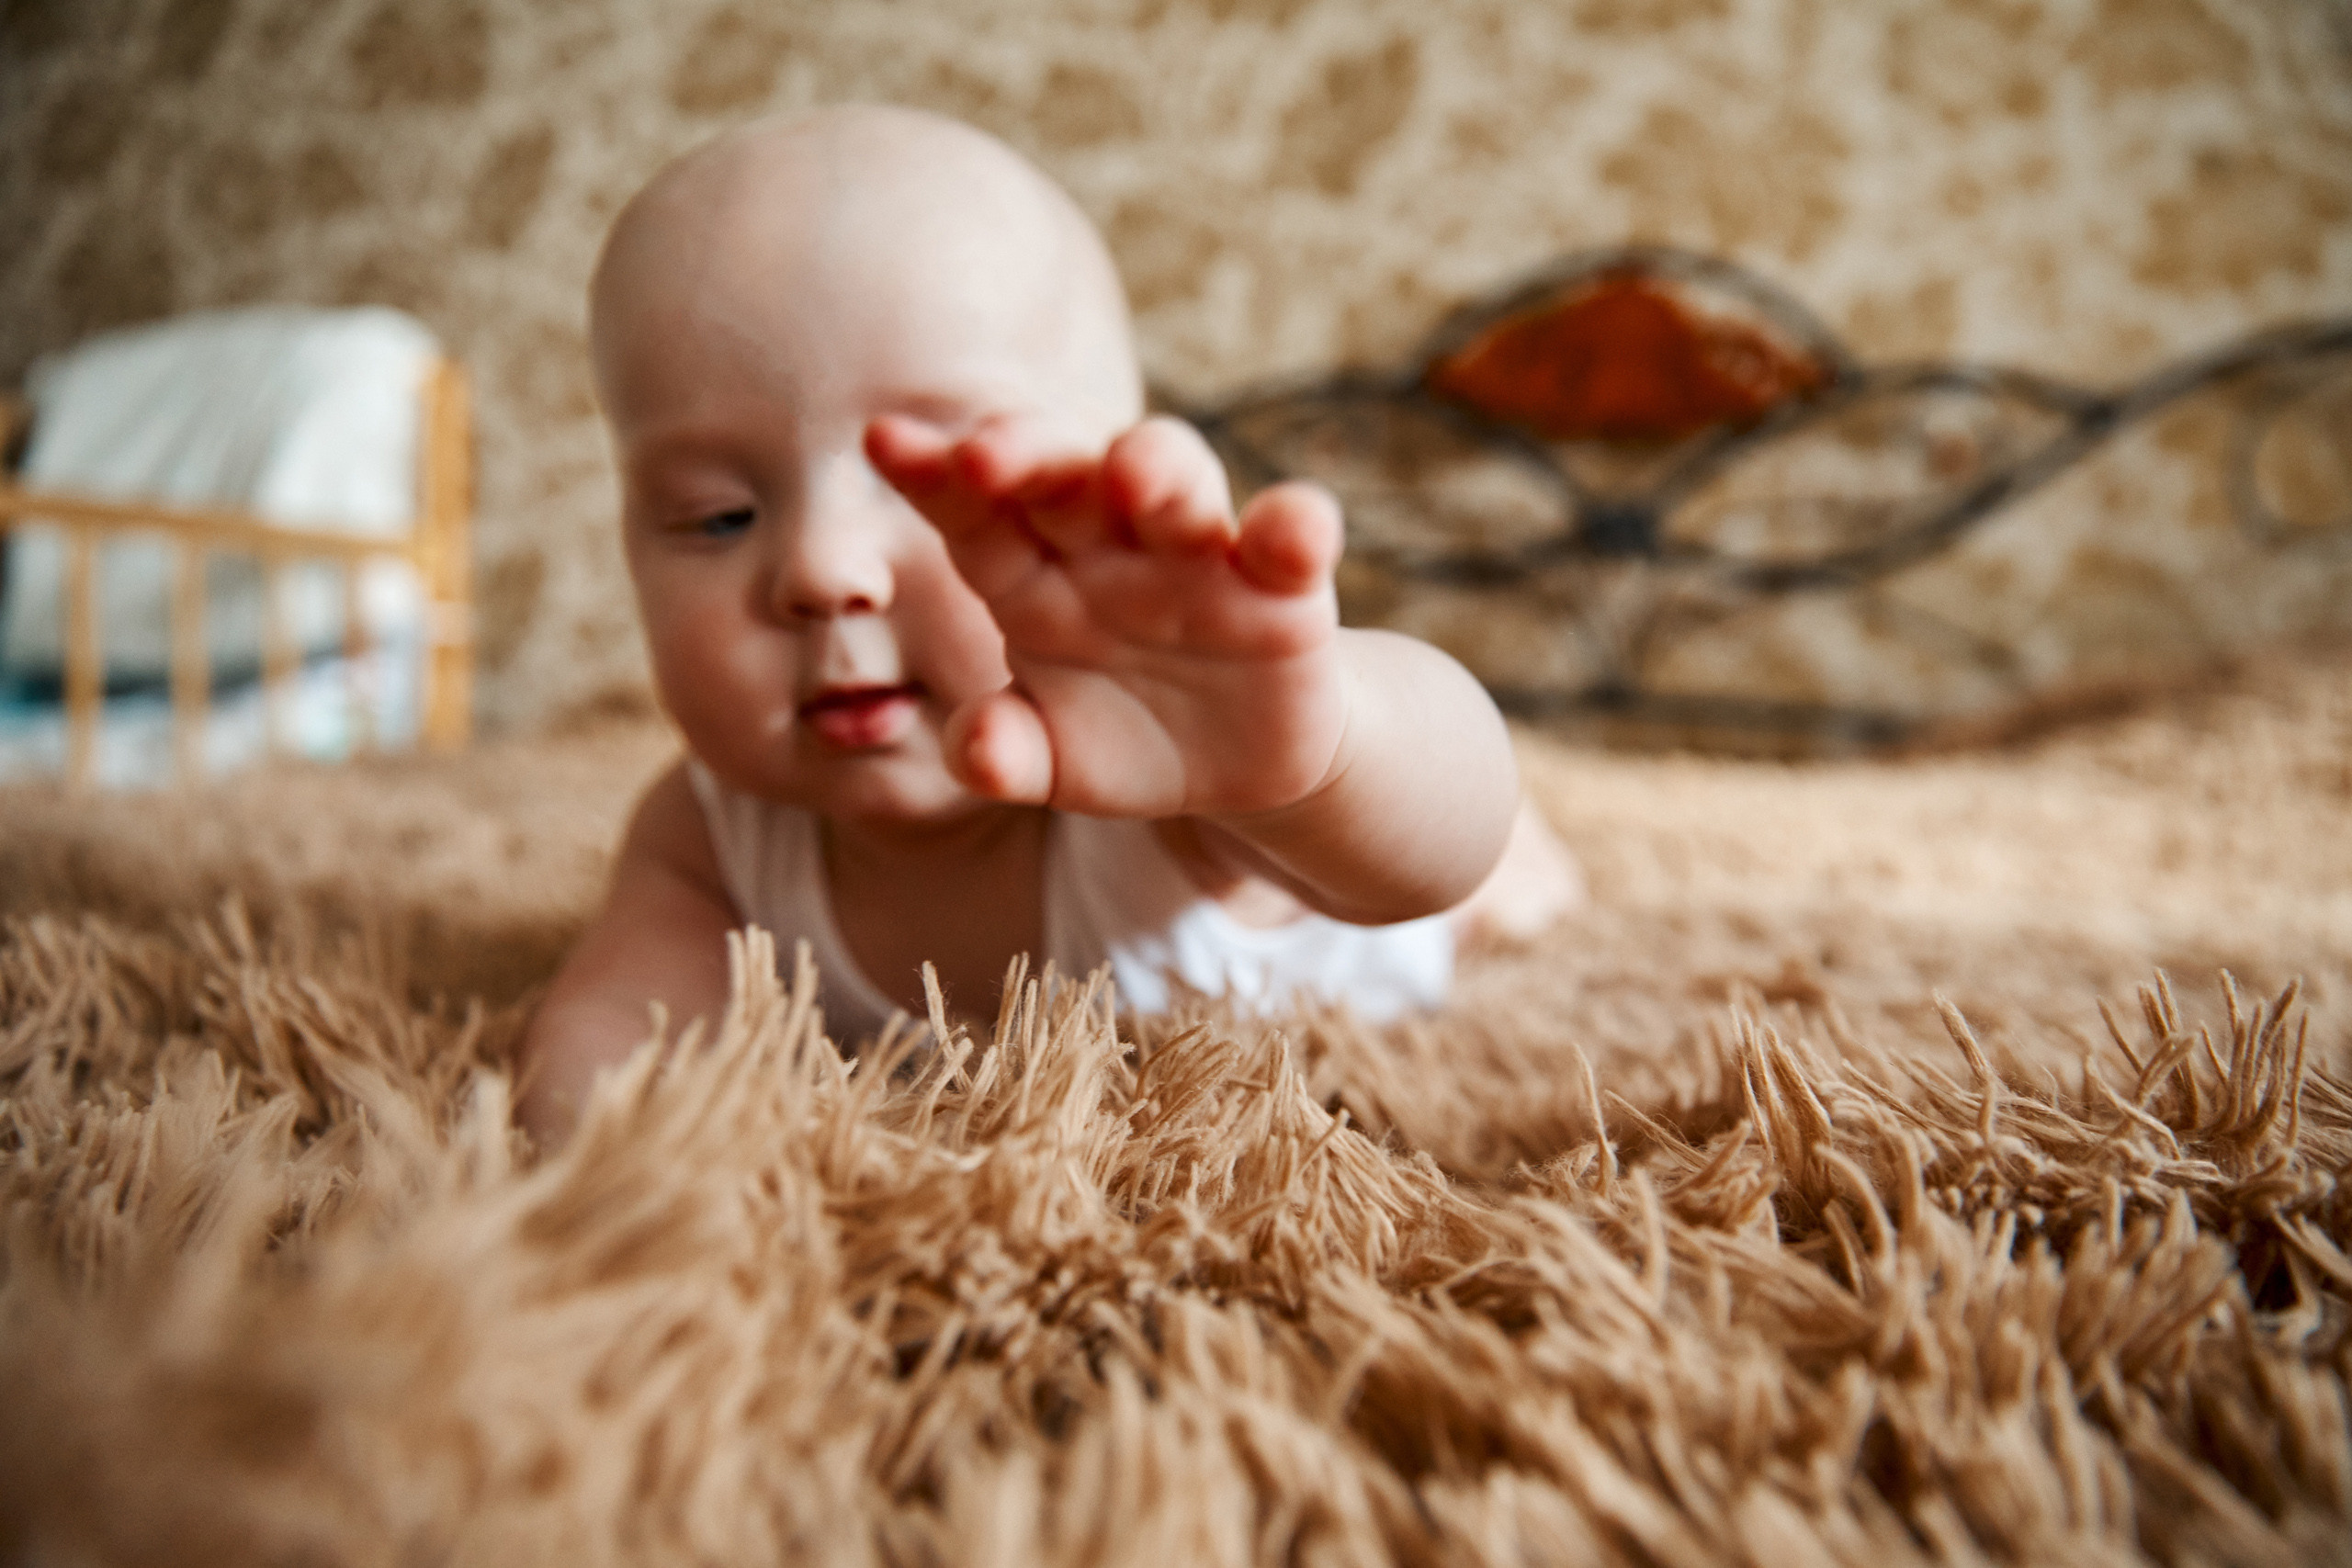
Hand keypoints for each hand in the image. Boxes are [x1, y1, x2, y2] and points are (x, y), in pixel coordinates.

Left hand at [866, 412, 1349, 819]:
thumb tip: (978, 748)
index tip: (883, 439)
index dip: (931, 474)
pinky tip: (1292, 531)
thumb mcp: (1055, 763)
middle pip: (1067, 473)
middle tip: (986, 454)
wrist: (1239, 766)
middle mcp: (1108, 544)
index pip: (973, 513)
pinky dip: (1299, 526)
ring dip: (1157, 466)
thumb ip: (1004, 753)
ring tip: (1132, 476)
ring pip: (1177, 479)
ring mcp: (1199, 555)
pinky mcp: (1287, 585)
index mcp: (1031, 577)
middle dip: (1029, 453)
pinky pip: (1296, 536)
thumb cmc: (1124, 736)